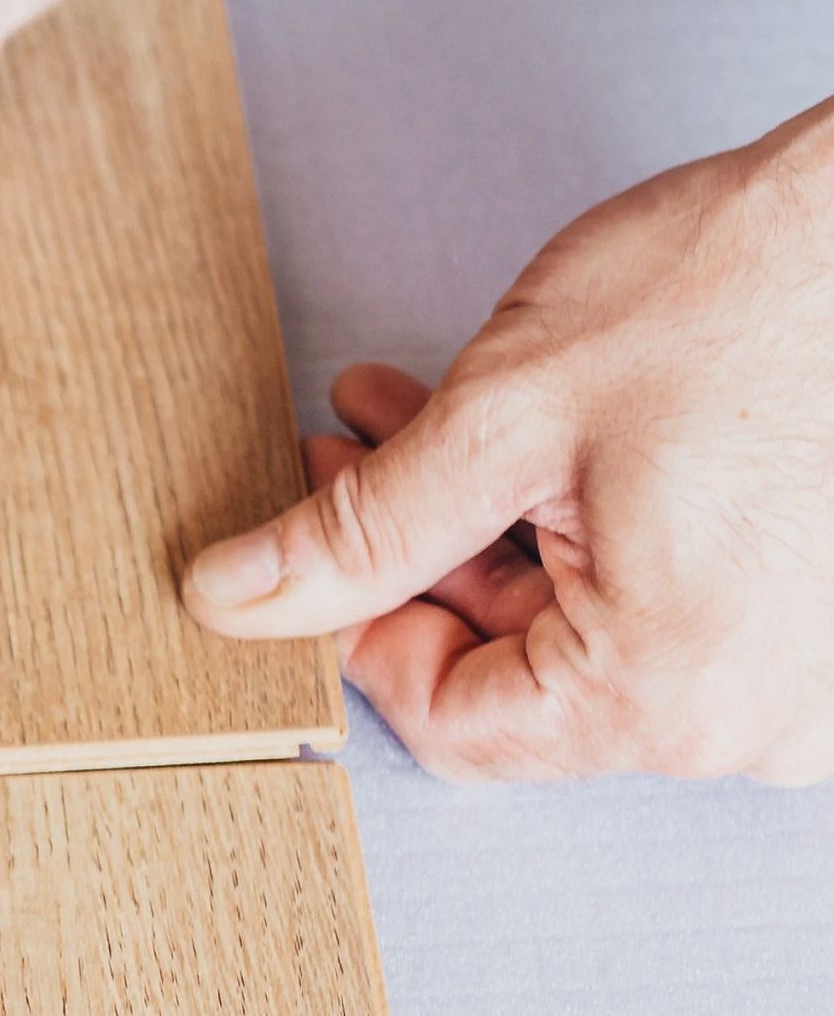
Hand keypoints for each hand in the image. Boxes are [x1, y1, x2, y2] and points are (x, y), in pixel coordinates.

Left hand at [182, 101, 833, 783]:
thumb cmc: (761, 293)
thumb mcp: (509, 415)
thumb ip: (363, 528)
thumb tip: (239, 596)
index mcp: (667, 696)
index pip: (448, 722)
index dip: (353, 629)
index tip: (302, 550)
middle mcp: (748, 718)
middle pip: (515, 671)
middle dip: (409, 553)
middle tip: (340, 451)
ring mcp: (799, 673)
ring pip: (582, 621)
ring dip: (478, 523)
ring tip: (403, 414)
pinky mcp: (818, 614)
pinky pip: (665, 593)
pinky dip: (575, 520)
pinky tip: (516, 430)